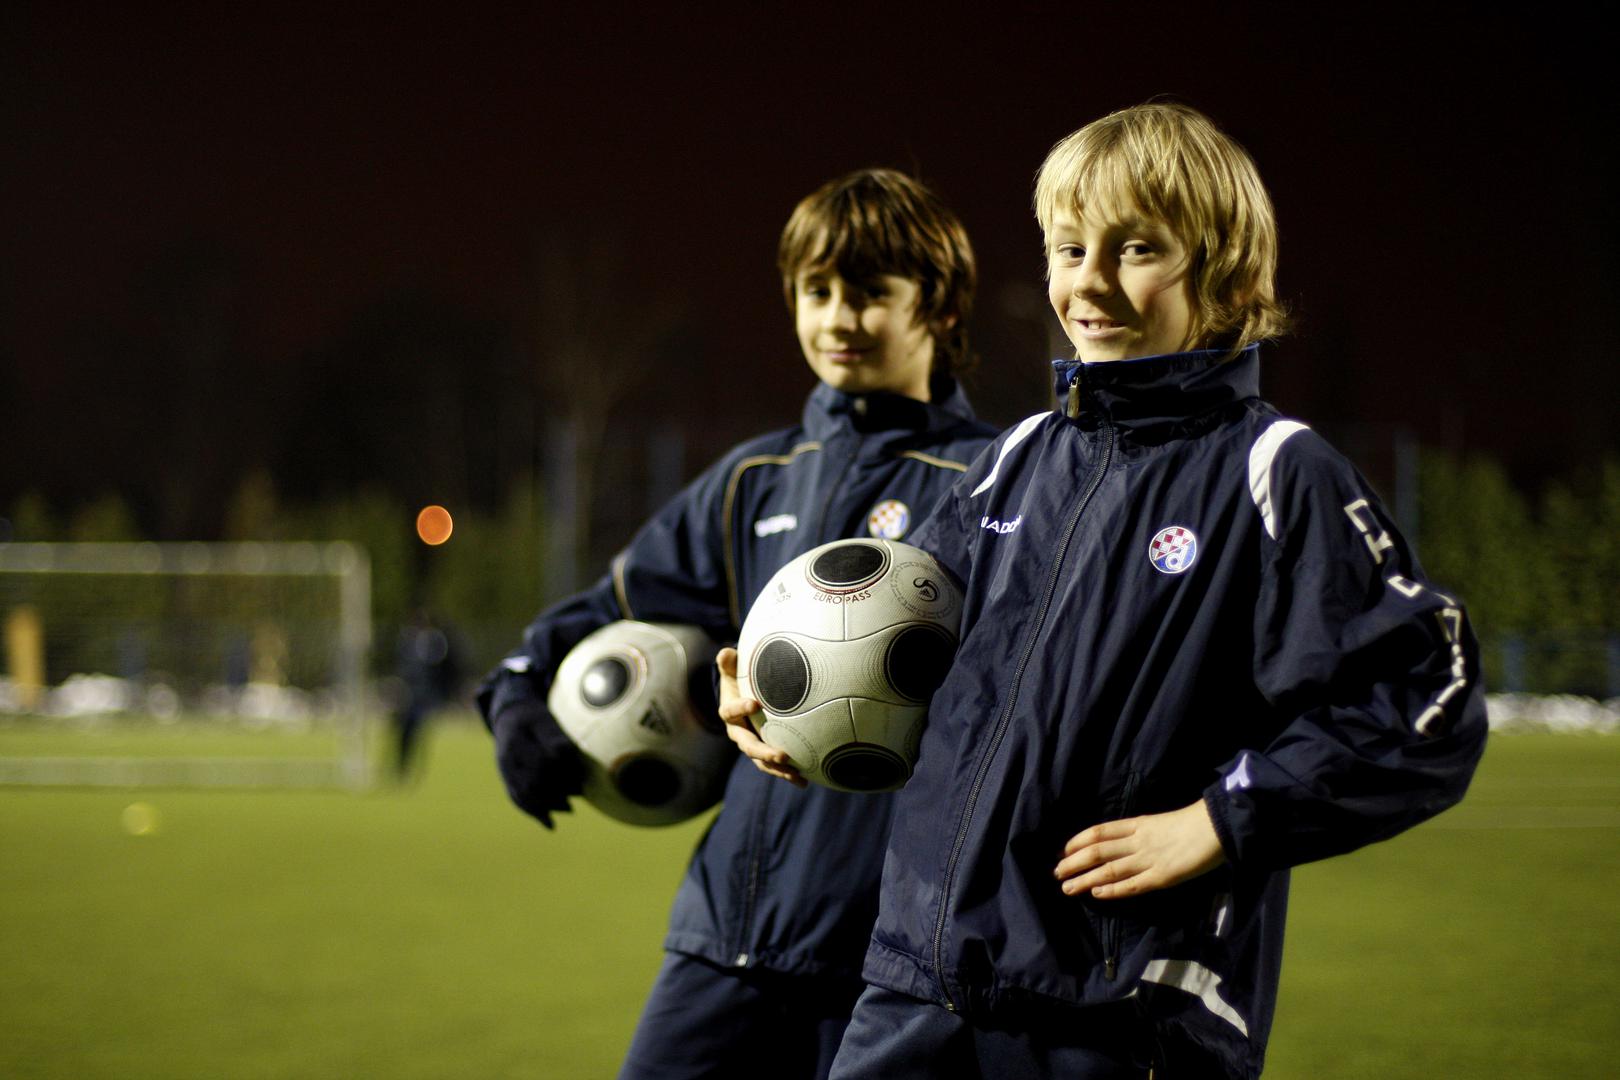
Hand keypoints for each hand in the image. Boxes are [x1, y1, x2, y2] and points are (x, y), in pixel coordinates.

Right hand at [716, 647, 805, 787]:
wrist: (745, 698)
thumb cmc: (740, 680)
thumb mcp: (733, 671)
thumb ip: (730, 664)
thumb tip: (725, 653)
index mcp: (729, 712)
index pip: (732, 711)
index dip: (741, 707)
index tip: (754, 703)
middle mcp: (739, 733)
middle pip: (749, 746)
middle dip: (764, 752)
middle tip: (781, 755)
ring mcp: (752, 745)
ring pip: (762, 761)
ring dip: (778, 769)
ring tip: (795, 774)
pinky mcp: (764, 753)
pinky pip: (775, 766)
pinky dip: (788, 774)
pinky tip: (805, 781)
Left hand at [1054, 799, 1224, 899]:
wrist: (1217, 826)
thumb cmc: (1191, 822)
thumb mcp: (1158, 822)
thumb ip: (1138, 831)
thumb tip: (1117, 842)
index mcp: (1136, 824)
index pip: (1098, 832)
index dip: (1077, 842)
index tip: (1063, 851)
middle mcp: (1137, 841)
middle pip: (1097, 851)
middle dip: (1073, 862)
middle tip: (1057, 873)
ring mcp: (1148, 859)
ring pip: (1109, 870)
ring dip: (1085, 879)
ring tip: (1067, 888)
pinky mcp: (1162, 877)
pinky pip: (1132, 885)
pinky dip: (1113, 890)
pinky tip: (1097, 894)